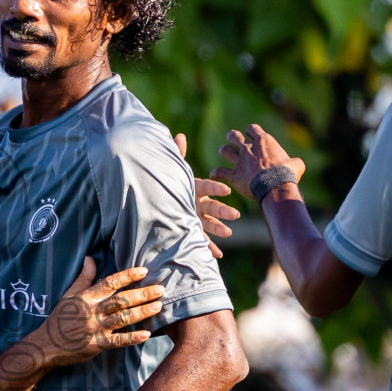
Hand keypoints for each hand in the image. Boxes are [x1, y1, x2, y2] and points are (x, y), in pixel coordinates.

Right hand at [25, 257, 161, 369]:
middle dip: (142, 294)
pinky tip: (146, 334)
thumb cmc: (59, 318)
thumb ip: (83, 277)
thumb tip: (90, 257)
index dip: (127, 276)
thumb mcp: (69, 294)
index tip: (143, 271)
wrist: (46, 345)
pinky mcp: (96, 345)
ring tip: (158, 306)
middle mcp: (93, 311)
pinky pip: (117, 341)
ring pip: (122, 319)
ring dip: (142, 312)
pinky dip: (132, 338)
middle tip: (160, 289)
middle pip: (121, 300)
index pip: (110, 282)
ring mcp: (95, 328)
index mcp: (87, 297)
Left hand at [175, 132, 238, 257]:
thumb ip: (177, 154)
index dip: (215, 188)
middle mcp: (196, 203)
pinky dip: (208, 247)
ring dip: (219, 229)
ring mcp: (194, 217)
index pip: (205, 186)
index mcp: (193, 188)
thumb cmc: (167, 184)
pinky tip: (216, 255)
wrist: (156, 202)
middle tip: (235, 215)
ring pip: (208, 224)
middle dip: (223, 211)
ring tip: (229, 233)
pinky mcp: (190, 229)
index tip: (226, 190)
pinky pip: (200, 239)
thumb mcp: (172, 171)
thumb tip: (178, 135)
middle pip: (211, 207)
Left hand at [211, 125, 306, 200]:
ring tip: (225, 153)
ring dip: (224, 151)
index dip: (251, 131)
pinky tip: (213, 174)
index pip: (252, 128)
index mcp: (263, 141)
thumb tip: (295, 164)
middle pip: (234, 136)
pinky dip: (215, 173)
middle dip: (232, 137)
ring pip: (225, 150)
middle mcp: (249, 148)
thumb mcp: (296, 164)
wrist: (276, 186)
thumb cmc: (288, 174)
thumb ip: (293, 161)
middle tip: (232, 139)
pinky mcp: (233, 174)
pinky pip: (219, 171)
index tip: (252, 135)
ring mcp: (239, 161)